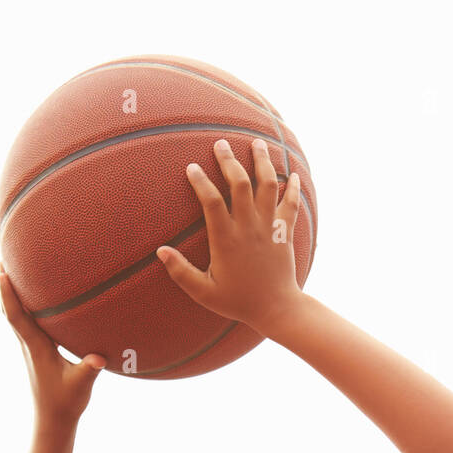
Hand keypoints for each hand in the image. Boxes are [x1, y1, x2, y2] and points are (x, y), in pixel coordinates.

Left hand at [0, 263, 105, 427]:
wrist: (53, 420)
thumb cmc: (65, 403)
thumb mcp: (81, 386)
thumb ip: (89, 370)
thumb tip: (98, 358)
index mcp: (37, 348)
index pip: (18, 316)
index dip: (9, 294)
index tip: (2, 272)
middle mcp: (29, 344)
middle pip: (11, 309)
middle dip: (5, 285)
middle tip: (3, 258)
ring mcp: (31, 348)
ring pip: (16, 315)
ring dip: (12, 294)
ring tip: (12, 271)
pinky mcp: (37, 352)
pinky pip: (26, 323)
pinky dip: (23, 306)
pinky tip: (31, 299)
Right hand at [156, 138, 304, 336]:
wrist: (277, 310)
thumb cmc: (239, 302)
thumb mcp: (204, 293)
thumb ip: (181, 272)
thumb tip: (160, 251)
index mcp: (226, 240)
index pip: (211, 201)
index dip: (200, 181)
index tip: (191, 167)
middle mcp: (249, 228)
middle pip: (240, 184)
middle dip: (229, 160)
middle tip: (220, 143)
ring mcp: (270, 228)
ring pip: (268, 186)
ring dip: (263, 162)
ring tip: (257, 143)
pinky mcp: (286, 233)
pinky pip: (291, 204)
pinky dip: (293, 187)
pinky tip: (292, 172)